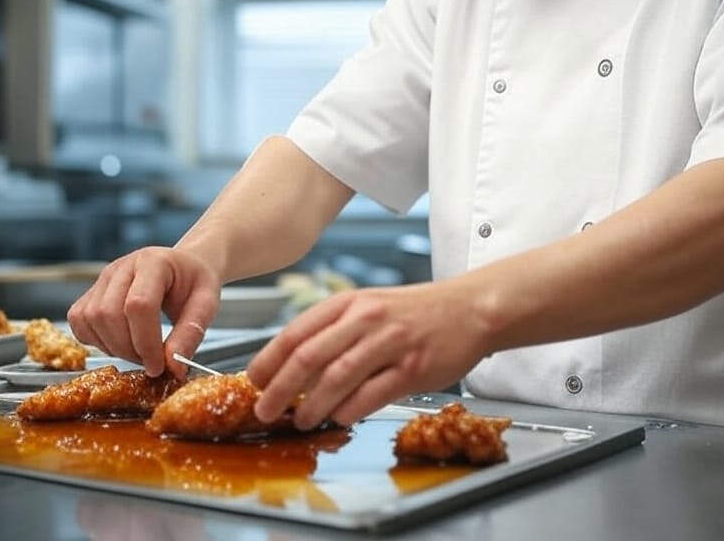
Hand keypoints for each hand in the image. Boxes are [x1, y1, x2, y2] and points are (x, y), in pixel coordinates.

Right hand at [67, 246, 220, 377]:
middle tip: (152, 362)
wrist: (183, 267)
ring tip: (140, 352)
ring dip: (113, 348)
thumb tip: (173, 367)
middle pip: (109, 314)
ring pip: (90, 320)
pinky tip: (121, 343)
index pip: (138, 304)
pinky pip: (79, 322)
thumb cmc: (194, 283)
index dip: (146, 342)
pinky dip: (96, 341)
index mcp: (153, 262)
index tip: (159, 365)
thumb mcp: (206, 304)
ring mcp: (102, 279)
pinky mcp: (91, 293)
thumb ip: (191, 333)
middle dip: (129, 349)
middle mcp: (122, 267)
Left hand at [246, 283, 484, 429]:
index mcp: (349, 302)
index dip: (269, 359)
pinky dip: (350, 410)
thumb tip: (293, 367)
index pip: (296, 331)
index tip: (254, 380)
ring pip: (337, 377)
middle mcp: (366, 318)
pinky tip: (339, 419)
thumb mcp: (369, 308)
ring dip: (312, 405)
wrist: (469, 309)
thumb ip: (334, 332)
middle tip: (264, 408)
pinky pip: (372, 394)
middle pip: (309, 356)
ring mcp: (390, 342)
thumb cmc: (416, 312)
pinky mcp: (413, 367)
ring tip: (300, 421)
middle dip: (281, 387)